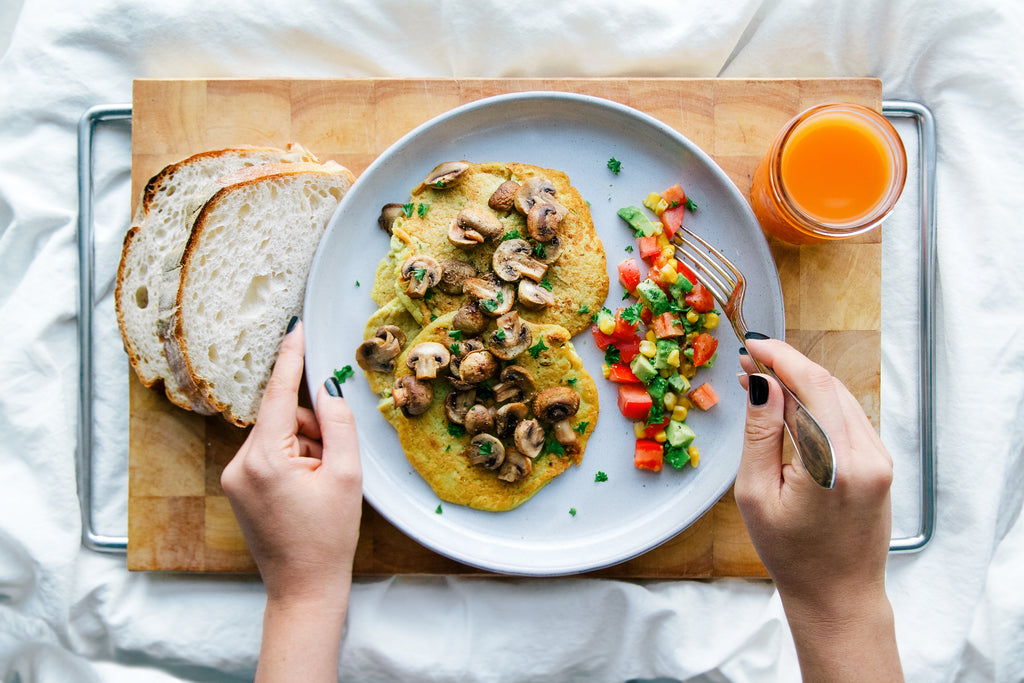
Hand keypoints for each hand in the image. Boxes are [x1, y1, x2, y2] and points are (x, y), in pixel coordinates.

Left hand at [221, 319, 361, 681]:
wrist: (304, 587)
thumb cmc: (329, 537)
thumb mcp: (347, 475)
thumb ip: (338, 424)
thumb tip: (328, 389)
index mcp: (266, 459)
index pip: (279, 394)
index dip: (290, 358)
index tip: (296, 328)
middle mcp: (240, 464)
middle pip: (282, 416)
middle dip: (311, 428)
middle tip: (333, 463)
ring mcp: (234, 477)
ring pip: (276, 435)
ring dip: (303, 446)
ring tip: (321, 484)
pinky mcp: (236, 488)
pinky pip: (267, 454)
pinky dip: (291, 459)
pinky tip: (306, 489)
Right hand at [735, 338, 901, 681]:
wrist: (838, 595)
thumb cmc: (791, 554)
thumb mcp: (755, 494)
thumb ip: (760, 433)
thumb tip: (761, 383)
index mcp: (834, 464)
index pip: (814, 386)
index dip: (781, 357)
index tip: (752, 344)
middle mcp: (867, 456)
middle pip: (828, 386)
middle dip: (788, 366)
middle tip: (749, 360)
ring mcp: (880, 460)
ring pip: (840, 398)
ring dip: (802, 383)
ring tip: (763, 381)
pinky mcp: (881, 464)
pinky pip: (848, 418)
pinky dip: (818, 403)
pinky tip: (791, 406)